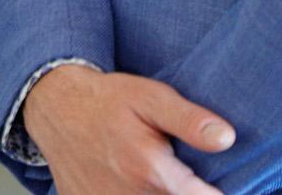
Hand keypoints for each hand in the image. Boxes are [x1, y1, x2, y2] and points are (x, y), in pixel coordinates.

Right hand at [23, 64, 234, 194]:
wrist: (55, 107)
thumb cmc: (107, 100)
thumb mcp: (151, 97)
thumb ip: (189, 121)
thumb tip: (227, 139)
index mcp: (153, 173)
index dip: (215, 191)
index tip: (210, 179)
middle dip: (183, 189)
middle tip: (172, 166)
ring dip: (157, 191)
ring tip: (148, 172)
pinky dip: (129, 193)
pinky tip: (125, 180)